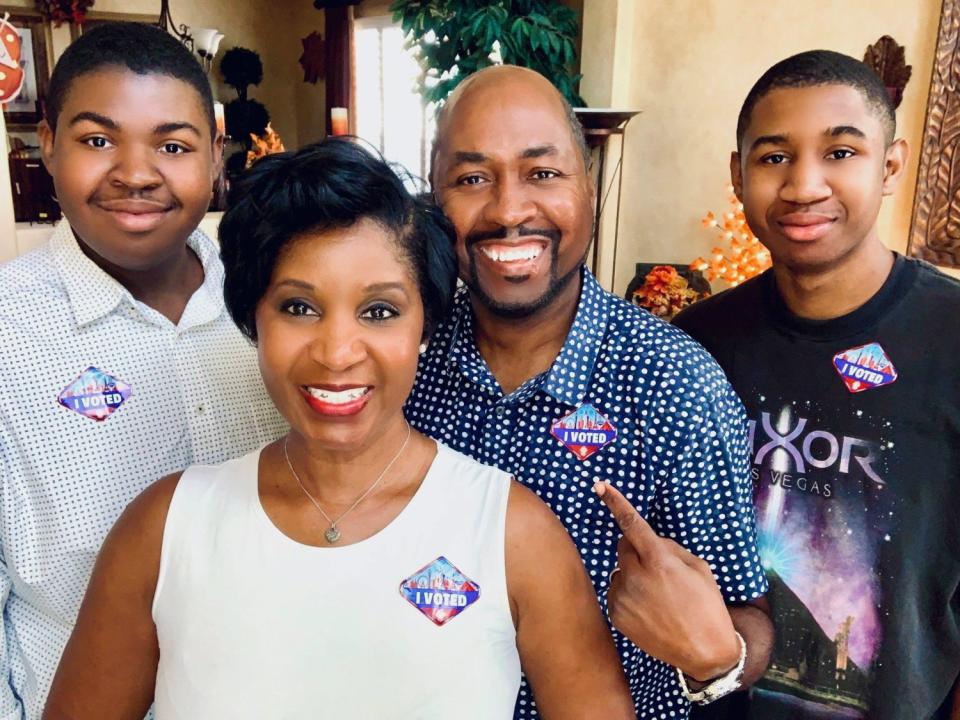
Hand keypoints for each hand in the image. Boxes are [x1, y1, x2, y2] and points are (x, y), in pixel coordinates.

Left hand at [594, 480, 739, 681]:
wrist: (703, 652)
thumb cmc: (706, 606)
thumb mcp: (699, 568)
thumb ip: (670, 548)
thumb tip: (649, 541)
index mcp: (659, 561)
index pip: (632, 524)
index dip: (615, 502)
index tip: (600, 486)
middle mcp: (636, 576)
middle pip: (624, 547)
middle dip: (637, 550)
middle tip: (659, 568)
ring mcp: (623, 597)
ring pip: (620, 570)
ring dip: (633, 574)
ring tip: (658, 596)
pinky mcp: (616, 614)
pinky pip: (617, 592)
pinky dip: (628, 594)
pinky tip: (649, 610)